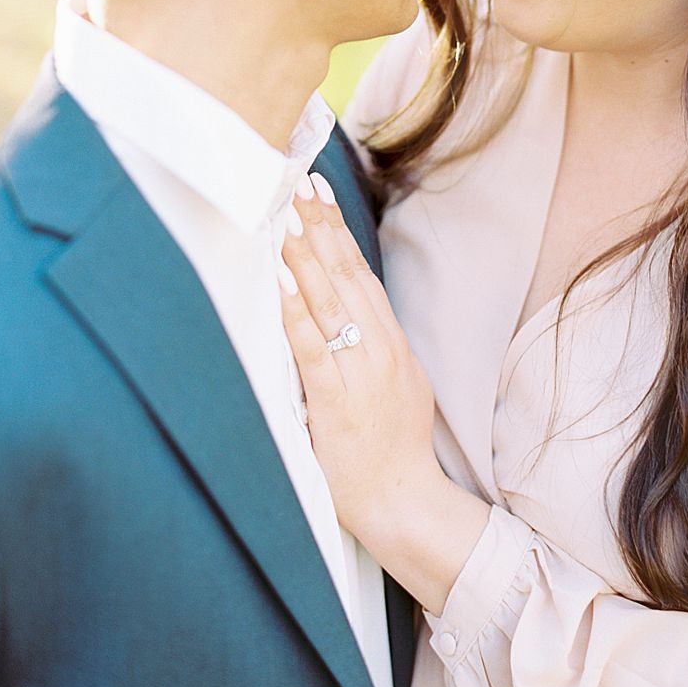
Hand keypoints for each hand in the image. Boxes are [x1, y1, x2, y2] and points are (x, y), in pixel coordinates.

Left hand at [279, 173, 488, 611]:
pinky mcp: (339, 400)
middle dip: (318, 226)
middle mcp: (381, 348)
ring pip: (329, 302)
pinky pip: (313, 348)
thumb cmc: (389, 450)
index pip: (359, 274)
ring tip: (285, 215)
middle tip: (295, 181)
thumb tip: (331, 313)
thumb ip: (364, 349)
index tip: (316, 192)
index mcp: (391, 343)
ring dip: (304, 256)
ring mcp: (362, 372)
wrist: (407, 504)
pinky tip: (280, 283)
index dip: (335, 231)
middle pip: (345, 275)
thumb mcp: (389, 386)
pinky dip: (295, 312)